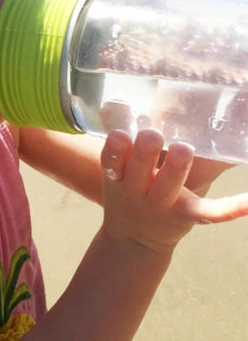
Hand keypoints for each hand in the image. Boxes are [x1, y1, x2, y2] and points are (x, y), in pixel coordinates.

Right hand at [100, 129, 247, 253]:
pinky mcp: (189, 214)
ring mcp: (163, 204)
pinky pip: (212, 212)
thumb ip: (116, 141)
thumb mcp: (113, 169)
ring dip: (176, 169)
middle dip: (145, 154)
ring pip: (169, 187)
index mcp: (117, 175)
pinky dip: (232, 207)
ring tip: (184, 149)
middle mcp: (137, 190)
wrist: (135, 236)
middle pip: (139, 172)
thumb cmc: (126, 188)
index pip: (111, 161)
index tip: (121, 135)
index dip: (116, 149)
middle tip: (152, 135)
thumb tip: (107, 104)